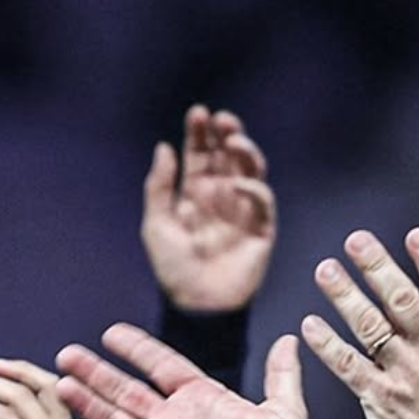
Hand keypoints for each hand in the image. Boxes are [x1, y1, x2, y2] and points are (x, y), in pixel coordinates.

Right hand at [56, 326, 306, 418]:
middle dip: (95, 373)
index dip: (137, 349)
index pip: (161, 366)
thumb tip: (289, 340)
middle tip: (67, 354)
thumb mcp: (285, 415)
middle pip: (124, 390)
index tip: (111, 333)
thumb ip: (282, 377)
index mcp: (200, 399)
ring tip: (60, 384)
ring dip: (85, 403)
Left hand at [141, 106, 275, 311]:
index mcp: (194, 194)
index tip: (198, 113)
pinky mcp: (261, 228)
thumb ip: (159, 187)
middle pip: (227, 157)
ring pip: (250, 170)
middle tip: (221, 119)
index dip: (199, 134)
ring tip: (233, 138)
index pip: (200, 156)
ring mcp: (242, 210)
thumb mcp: (157, 224)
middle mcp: (220, 197)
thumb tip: (164, 147)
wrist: (195, 304)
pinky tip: (237, 183)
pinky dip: (253, 187)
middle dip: (226, 134)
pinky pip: (262, 200)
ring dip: (244, 151)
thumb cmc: (173, 268)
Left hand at [302, 227, 418, 418]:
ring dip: (345, 296)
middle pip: (403, 303)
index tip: (414, 234)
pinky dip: (327, 345)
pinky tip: (308, 325)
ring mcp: (407, 377)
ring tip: (325, 270)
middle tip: (355, 240)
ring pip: (371, 328)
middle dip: (378, 268)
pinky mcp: (382, 400)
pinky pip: (350, 368)